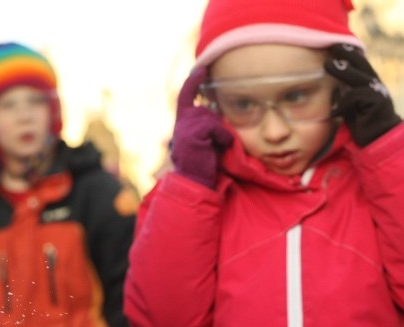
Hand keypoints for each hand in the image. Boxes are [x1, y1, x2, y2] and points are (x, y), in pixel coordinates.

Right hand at [170, 67, 233, 187]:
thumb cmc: (205, 163)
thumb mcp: (206, 139)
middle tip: (216, 143)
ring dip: (220, 132)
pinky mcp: (193, 133)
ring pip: (211, 117)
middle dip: (216, 124)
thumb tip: (216, 110)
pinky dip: (222, 136)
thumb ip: (207, 124)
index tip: (201, 68)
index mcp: (182, 122)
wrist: (196, 181)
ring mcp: (185, 126)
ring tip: (217, 147)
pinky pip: (215, 126)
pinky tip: (220, 147)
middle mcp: (181, 121)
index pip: (186, 95)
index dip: (193, 81)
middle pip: (206, 109)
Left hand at [324, 44, 401, 146]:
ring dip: (341, 70)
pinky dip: (342, 103)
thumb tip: (330, 87)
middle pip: (361, 62)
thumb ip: (343, 93)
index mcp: (369, 81)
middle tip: (331, 45)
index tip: (333, 44)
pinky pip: (355, 96)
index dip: (348, 51)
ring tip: (327, 65)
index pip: (359, 61)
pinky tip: (333, 112)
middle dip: (346, 52)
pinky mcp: (378, 101)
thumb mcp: (350, 105)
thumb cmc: (362, 123)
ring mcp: (378, 91)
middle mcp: (375, 83)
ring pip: (357, 76)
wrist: (379, 139)